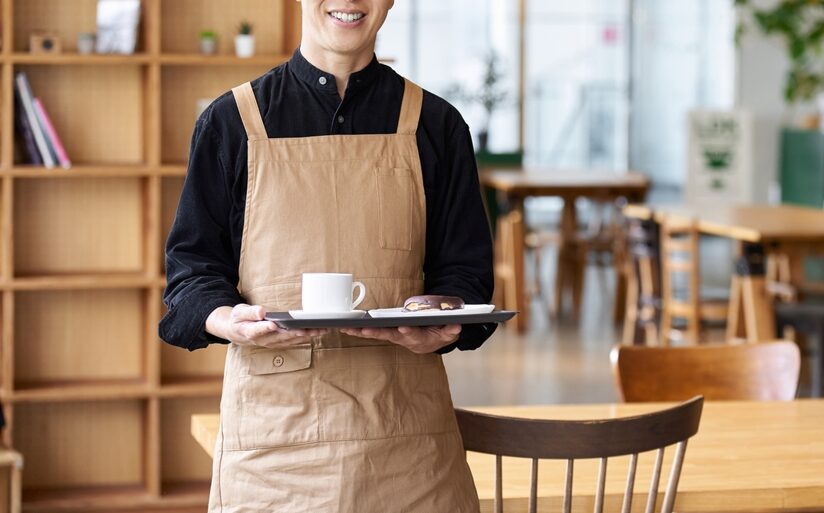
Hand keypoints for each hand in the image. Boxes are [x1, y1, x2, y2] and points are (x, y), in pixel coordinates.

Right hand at [206, 304, 327, 348]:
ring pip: (292, 340)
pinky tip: (318, 331)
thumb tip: (261, 312)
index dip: (266, 328)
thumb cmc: (239, 319)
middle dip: (298, 332)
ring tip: (322, 329)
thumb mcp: (239, 312)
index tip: (274, 324)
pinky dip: (307, 336)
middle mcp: (264, 340)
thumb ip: (250, 312)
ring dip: (307, 335)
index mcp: (251, 332)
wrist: (238, 332)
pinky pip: (295, 341)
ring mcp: (273, 343)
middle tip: (311, 328)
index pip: (259, 330)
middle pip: (282, 337)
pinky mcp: (280, 343)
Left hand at [340, 325, 460, 353]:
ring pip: (375, 334)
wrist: (431, 340)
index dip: (408, 332)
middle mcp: (403, 338)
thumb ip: (451, 330)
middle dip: (375, 333)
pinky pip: (370, 331)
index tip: (403, 328)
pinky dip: (358, 330)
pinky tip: (345, 327)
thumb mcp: (447, 333)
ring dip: (360, 332)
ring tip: (346, 328)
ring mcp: (393, 335)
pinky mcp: (386, 332)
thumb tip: (457, 326)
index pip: (413, 335)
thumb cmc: (438, 333)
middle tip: (363, 329)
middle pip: (387, 335)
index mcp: (418, 338)